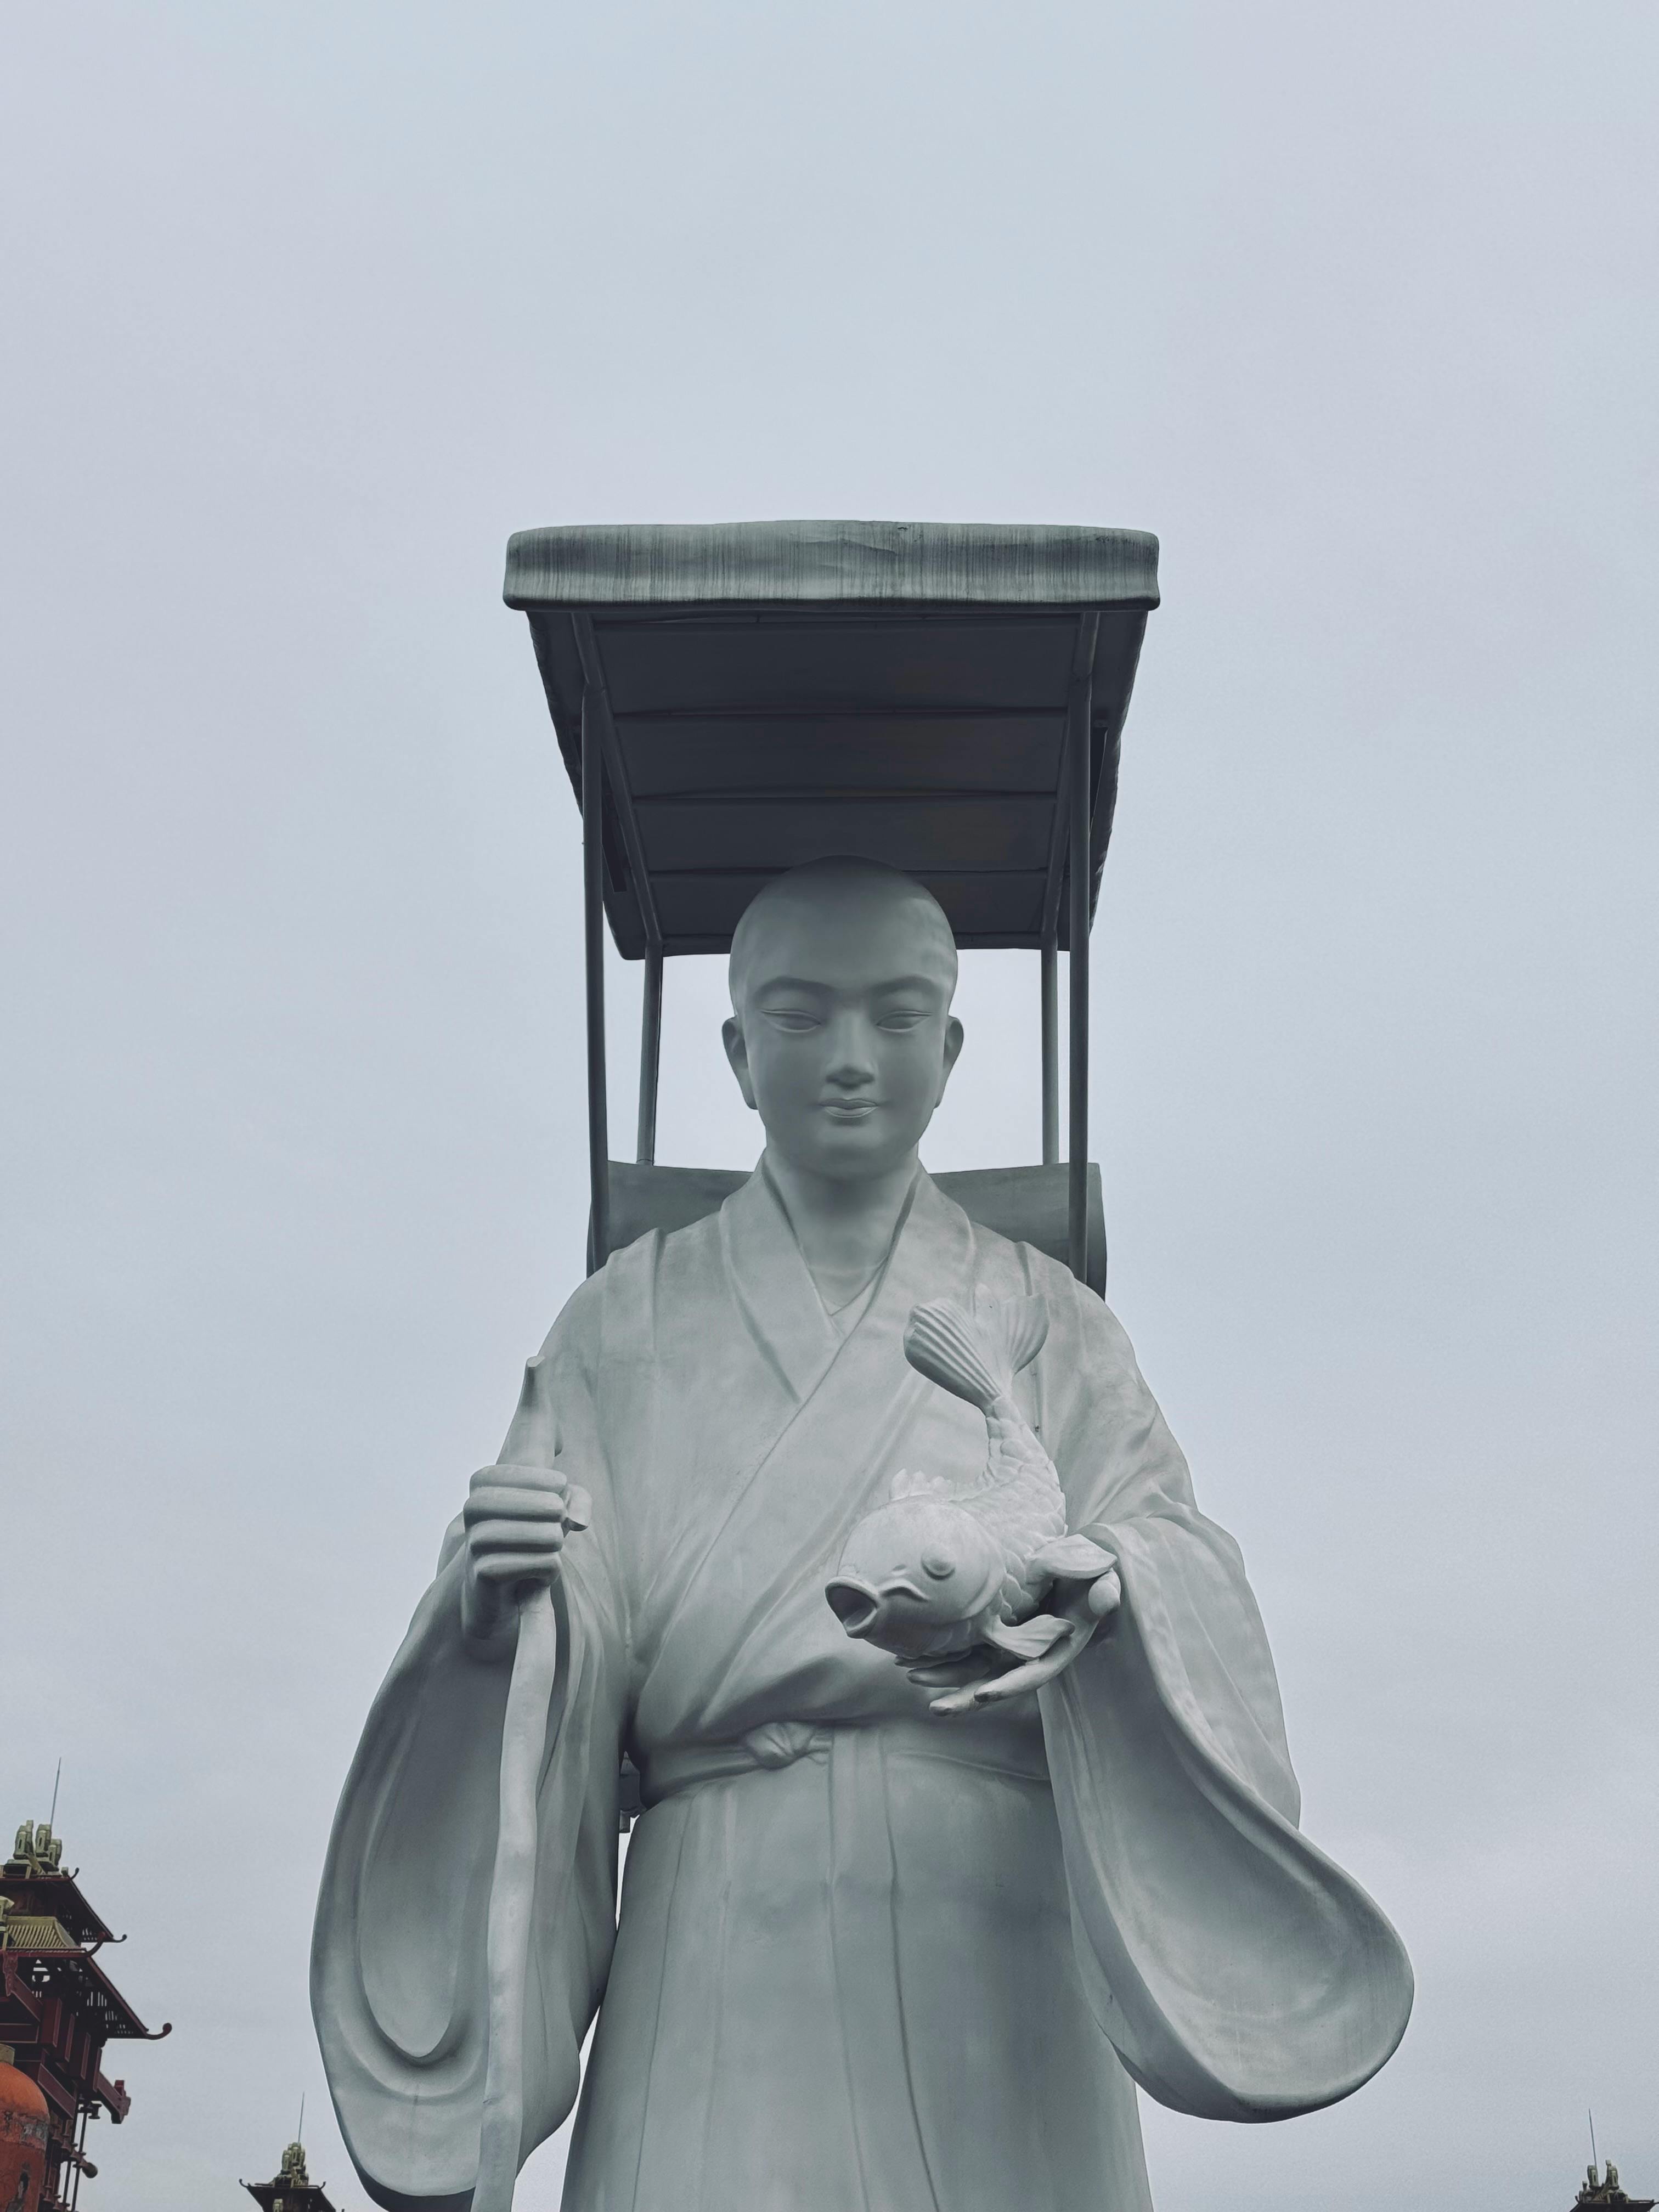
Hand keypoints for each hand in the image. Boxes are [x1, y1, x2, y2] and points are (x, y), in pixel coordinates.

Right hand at [460, 1460, 590, 1647]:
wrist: (504, 1593)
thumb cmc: (532, 1539)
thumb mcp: (558, 1510)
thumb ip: (577, 1499)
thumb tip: (579, 1520)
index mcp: (485, 1483)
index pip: (526, 1465)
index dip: (549, 1480)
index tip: (560, 1490)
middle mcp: (473, 1508)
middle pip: (542, 1503)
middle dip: (558, 1512)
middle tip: (558, 1525)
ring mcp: (475, 1540)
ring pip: (543, 1535)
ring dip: (555, 1542)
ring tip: (550, 1550)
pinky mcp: (482, 1573)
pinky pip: (536, 1564)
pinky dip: (549, 1570)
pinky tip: (543, 1574)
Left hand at [908, 1565, 1120, 1715]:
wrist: (1079, 1565)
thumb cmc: (1091, 1572)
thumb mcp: (1102, 1578)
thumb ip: (1104, 1589)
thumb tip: (1105, 1598)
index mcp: (1057, 1645)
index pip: (1033, 1672)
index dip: (1009, 1685)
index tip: (984, 1695)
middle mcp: (1030, 1652)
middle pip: (996, 1681)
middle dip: (965, 1695)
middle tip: (934, 1707)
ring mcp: (1011, 1644)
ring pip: (975, 1668)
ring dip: (945, 1675)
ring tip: (910, 1675)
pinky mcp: (997, 1632)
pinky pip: (968, 1649)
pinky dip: (943, 1654)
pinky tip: (913, 1656)